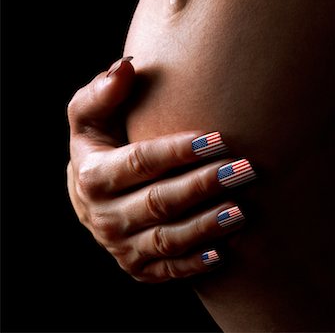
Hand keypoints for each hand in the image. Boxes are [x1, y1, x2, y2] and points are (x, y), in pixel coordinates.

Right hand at [67, 57, 255, 282]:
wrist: (91, 193)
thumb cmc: (99, 144)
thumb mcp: (89, 116)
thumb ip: (102, 92)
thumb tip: (126, 66)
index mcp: (92, 175)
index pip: (140, 162)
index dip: (177, 151)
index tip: (216, 139)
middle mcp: (104, 216)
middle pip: (159, 201)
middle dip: (203, 185)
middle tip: (243, 169)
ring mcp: (121, 245)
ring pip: (167, 239)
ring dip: (207, 225)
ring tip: (242, 209)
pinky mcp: (137, 266)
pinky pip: (168, 268)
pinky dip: (196, 262)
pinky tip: (225, 251)